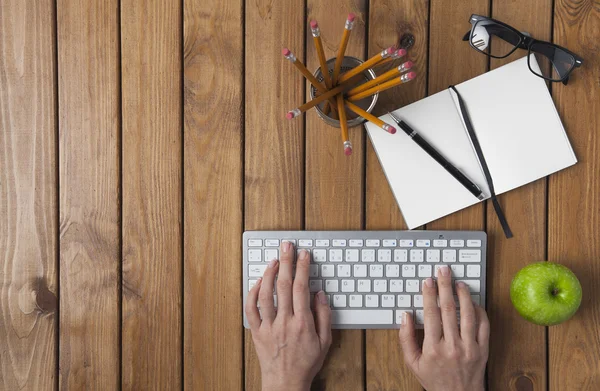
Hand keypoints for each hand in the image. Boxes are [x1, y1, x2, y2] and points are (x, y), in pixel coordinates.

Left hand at [245, 242, 331, 390]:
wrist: (286, 383)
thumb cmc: (306, 363)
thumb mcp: (325, 342)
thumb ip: (323, 316)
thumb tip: (319, 293)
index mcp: (302, 323)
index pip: (301, 288)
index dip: (302, 268)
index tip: (304, 254)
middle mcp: (284, 322)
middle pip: (283, 285)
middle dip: (286, 262)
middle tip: (287, 246)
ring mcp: (268, 326)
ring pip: (265, 294)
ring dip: (269, 273)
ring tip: (273, 260)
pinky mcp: (256, 332)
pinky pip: (251, 309)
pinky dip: (252, 293)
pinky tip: (258, 282)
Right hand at [398, 265, 489, 390]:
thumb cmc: (434, 379)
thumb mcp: (412, 362)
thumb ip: (406, 338)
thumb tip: (405, 315)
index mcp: (433, 348)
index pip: (431, 314)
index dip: (429, 295)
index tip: (428, 281)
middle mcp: (452, 346)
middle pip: (449, 309)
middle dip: (445, 286)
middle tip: (443, 270)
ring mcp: (470, 347)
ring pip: (468, 314)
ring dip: (464, 295)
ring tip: (459, 282)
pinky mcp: (483, 350)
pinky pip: (484, 326)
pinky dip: (480, 311)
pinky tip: (473, 302)